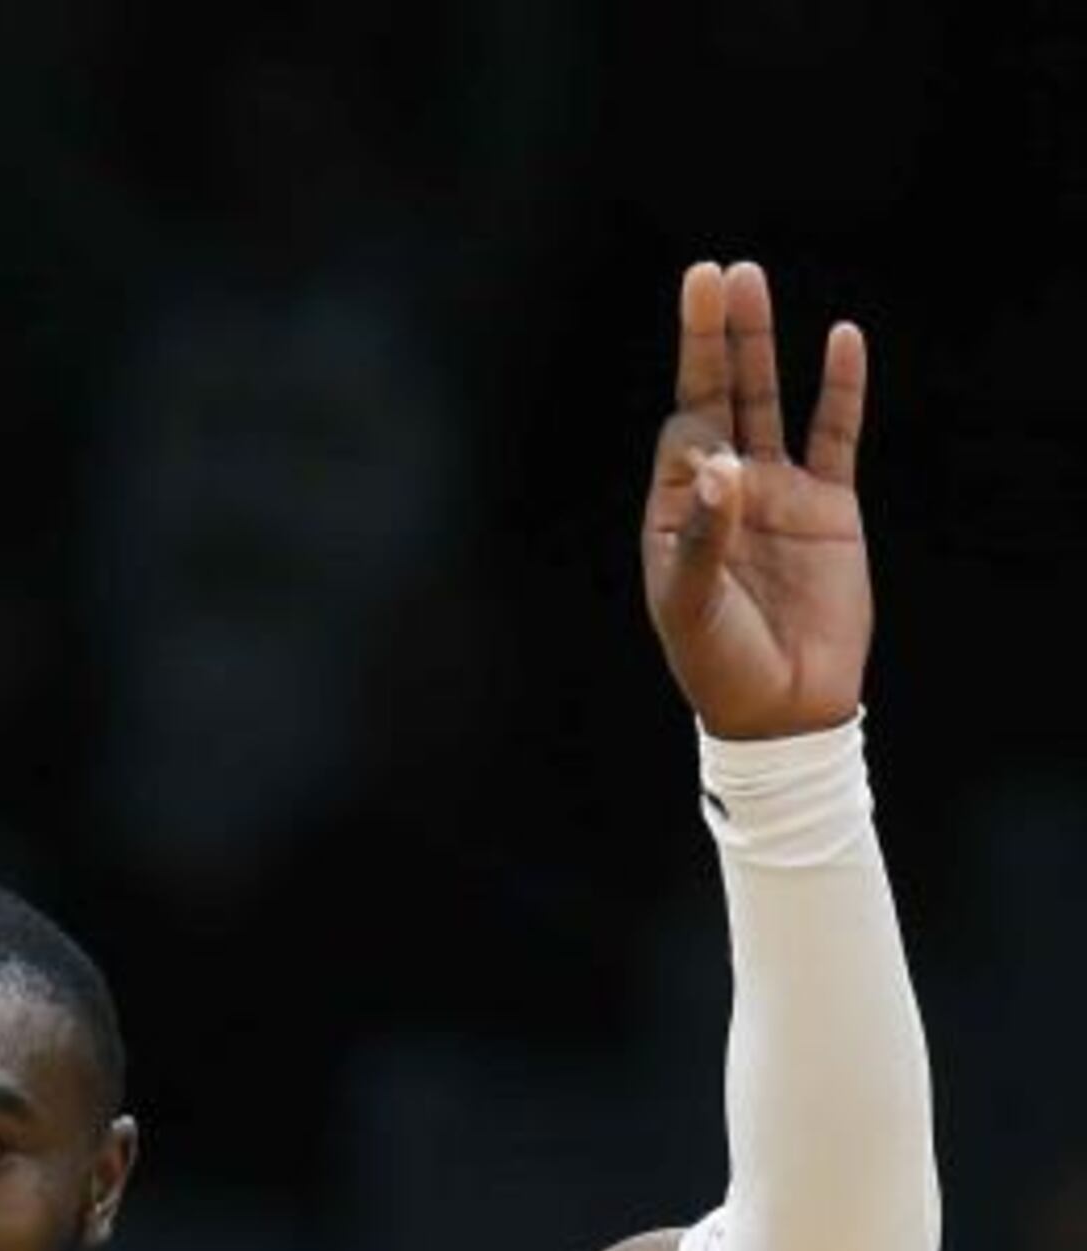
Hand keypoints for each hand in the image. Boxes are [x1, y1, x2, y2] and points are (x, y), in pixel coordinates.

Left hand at [642, 260, 869, 739]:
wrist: (783, 708)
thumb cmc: (719, 664)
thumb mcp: (692, 608)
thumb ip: (702, 538)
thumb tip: (721, 465)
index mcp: (678, 513)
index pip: (681, 437)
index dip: (693, 411)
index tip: (711, 431)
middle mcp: (726, 491)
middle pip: (718, 396)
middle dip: (713, 339)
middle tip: (712, 273)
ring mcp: (778, 493)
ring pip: (769, 400)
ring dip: (760, 345)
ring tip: (750, 280)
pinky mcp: (830, 506)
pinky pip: (835, 434)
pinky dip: (841, 388)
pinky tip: (842, 339)